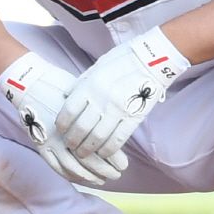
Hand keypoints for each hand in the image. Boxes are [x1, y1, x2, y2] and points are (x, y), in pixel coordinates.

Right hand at [0, 53, 127, 186]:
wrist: (29, 83)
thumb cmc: (59, 85)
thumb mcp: (82, 94)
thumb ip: (96, 112)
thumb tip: (115, 127)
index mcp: (79, 119)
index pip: (100, 144)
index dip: (114, 158)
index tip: (125, 165)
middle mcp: (65, 132)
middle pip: (89, 159)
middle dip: (105, 170)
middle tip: (117, 174)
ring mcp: (51, 141)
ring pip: (73, 167)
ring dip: (89, 176)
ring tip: (102, 180)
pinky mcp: (41, 145)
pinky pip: (56, 166)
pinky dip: (70, 175)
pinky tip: (81, 179)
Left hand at [55, 27, 189, 161]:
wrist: (152, 60)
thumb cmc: (123, 60)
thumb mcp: (97, 67)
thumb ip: (81, 84)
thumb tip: (66, 96)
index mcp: (89, 85)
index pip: (68, 111)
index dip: (62, 125)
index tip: (61, 130)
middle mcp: (101, 99)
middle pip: (80, 128)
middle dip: (72, 141)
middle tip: (71, 146)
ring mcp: (118, 110)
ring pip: (97, 138)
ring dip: (88, 150)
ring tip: (83, 153)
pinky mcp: (133, 117)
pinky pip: (117, 139)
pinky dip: (108, 150)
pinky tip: (103, 153)